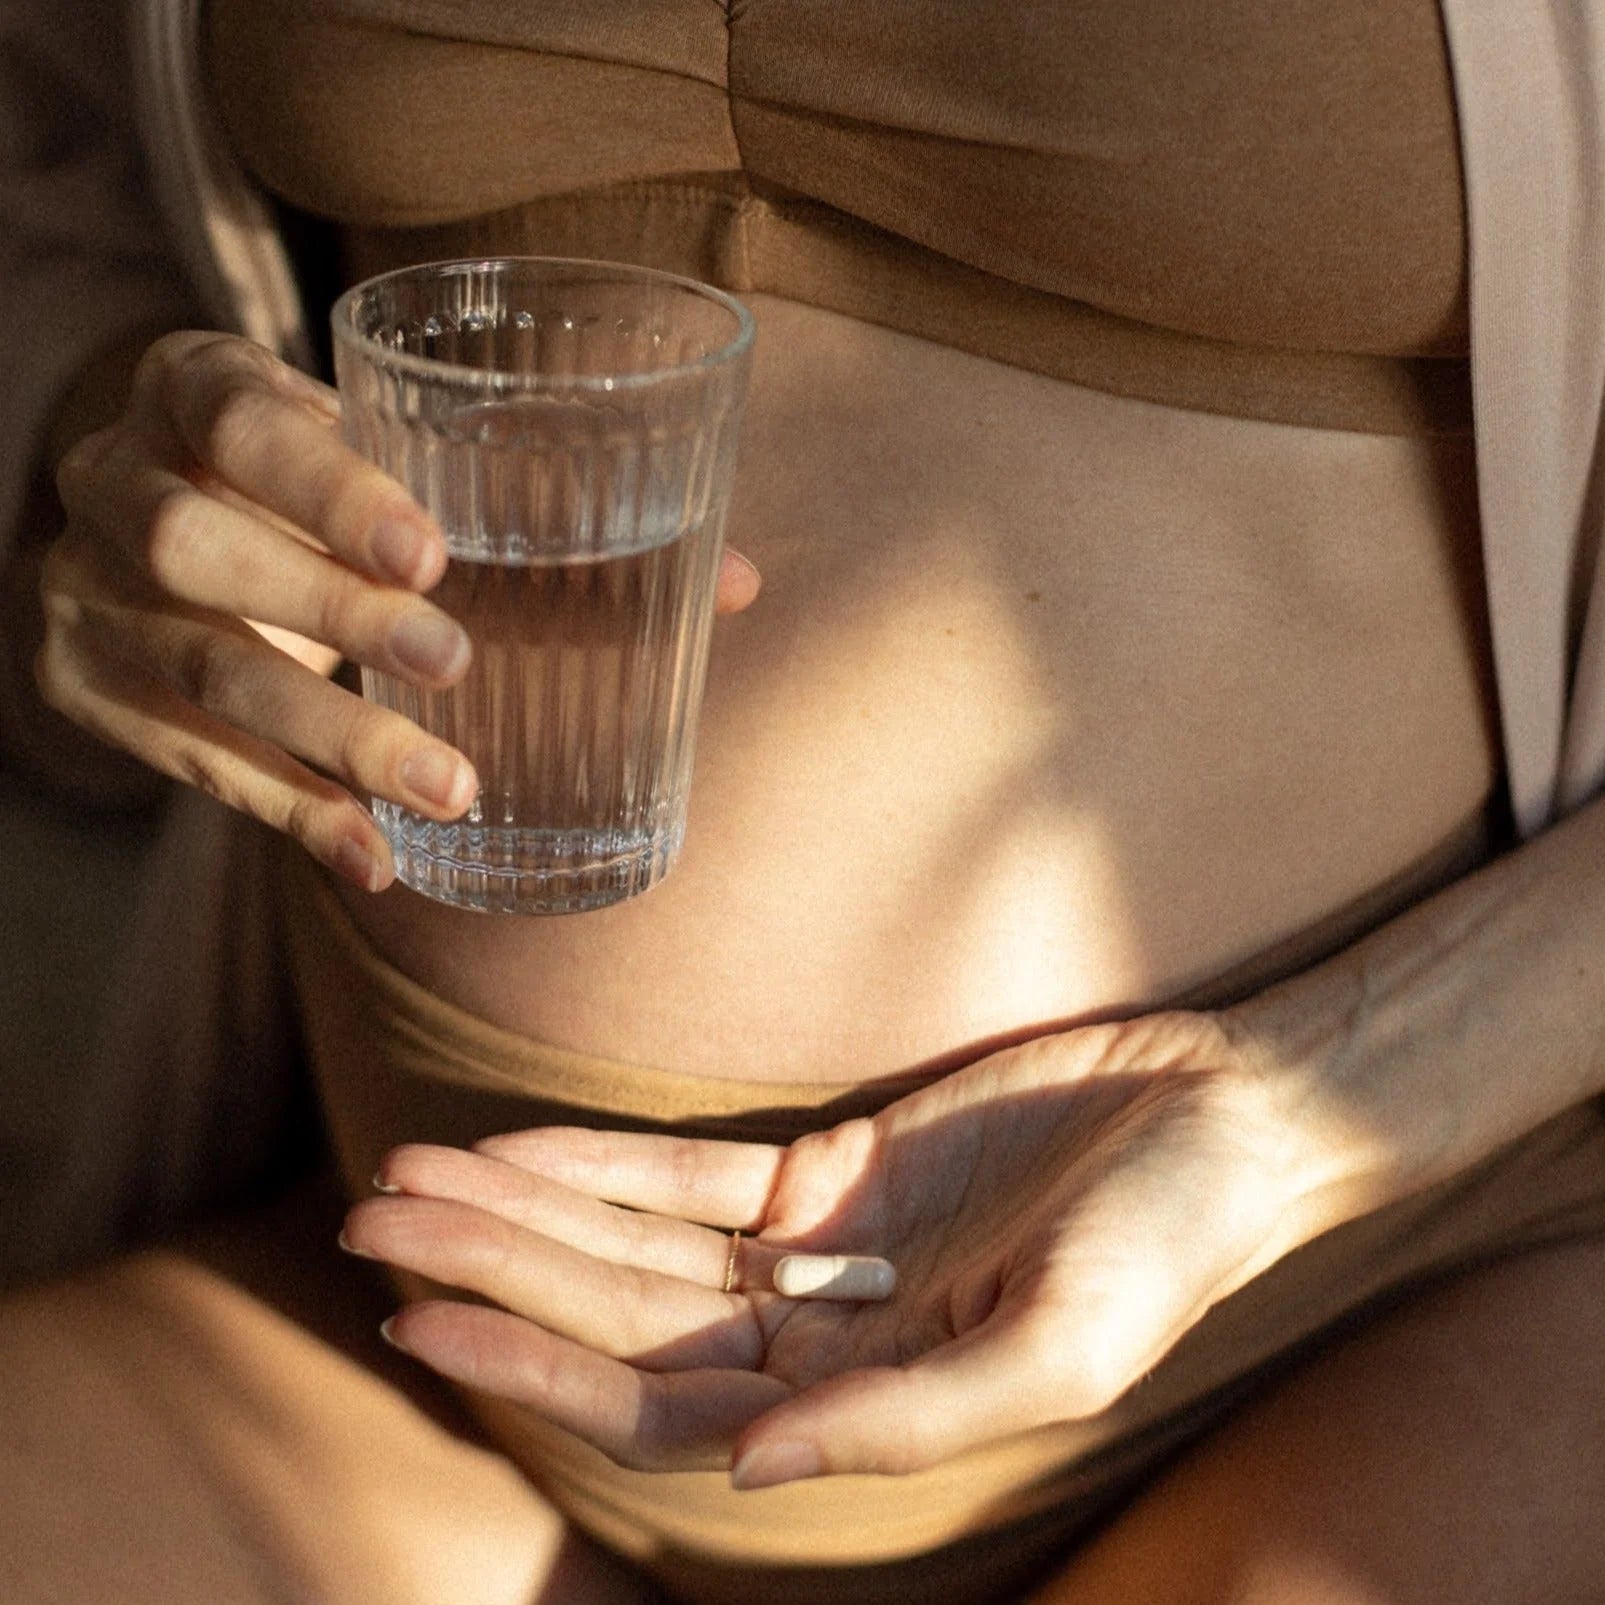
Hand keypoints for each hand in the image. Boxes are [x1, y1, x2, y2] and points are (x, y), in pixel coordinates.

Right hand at [34, 331, 760, 888]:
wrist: (155, 526)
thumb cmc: (318, 490)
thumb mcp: (387, 465)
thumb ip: (536, 509)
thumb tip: (739, 582)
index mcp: (192, 393)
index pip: (240, 422)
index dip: (328, 484)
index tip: (432, 554)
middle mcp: (114, 483)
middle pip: (201, 547)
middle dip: (333, 613)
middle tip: (454, 665)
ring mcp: (83, 594)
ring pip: (201, 669)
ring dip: (329, 738)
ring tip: (447, 791)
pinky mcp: (86, 690)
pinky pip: (190, 764)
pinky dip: (291, 814)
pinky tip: (376, 860)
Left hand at [341, 1010, 1341, 1487]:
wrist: (1222, 1116)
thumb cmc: (1170, 1242)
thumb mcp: (1061, 1347)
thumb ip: (908, 1421)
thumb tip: (747, 1468)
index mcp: (865, 1410)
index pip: (662, 1406)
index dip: (537, 1369)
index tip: (422, 1328)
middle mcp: (819, 1339)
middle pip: (618, 1313)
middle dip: (494, 1272)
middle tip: (366, 1230)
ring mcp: (817, 1251)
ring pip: (633, 1239)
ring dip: (522, 1209)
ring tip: (403, 1181)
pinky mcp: (829, 1164)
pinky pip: (688, 1171)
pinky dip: (599, 1157)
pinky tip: (514, 1146)